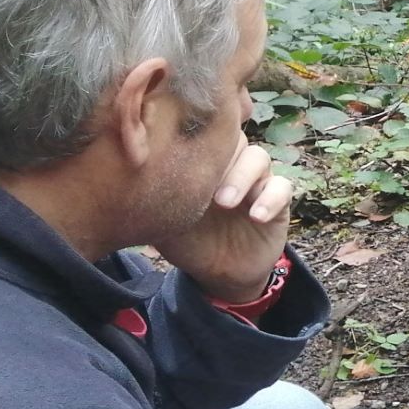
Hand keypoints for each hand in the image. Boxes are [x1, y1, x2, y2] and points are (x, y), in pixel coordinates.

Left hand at [156, 142, 294, 301]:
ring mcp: (256, 182)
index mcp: (205, 165)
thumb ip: (153, 194)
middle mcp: (231, 167)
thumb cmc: (187, 241)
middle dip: (220, 157)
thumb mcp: (163, 218)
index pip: (206, 135)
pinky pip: (282, 188)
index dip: (200, 134)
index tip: (181, 150)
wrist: (218, 274)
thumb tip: (126, 171)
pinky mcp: (278, 202)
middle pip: (234, 139)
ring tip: (225, 202)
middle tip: (202, 183)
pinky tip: (255, 216)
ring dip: (242, 177)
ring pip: (259, 158)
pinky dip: (270, 199)